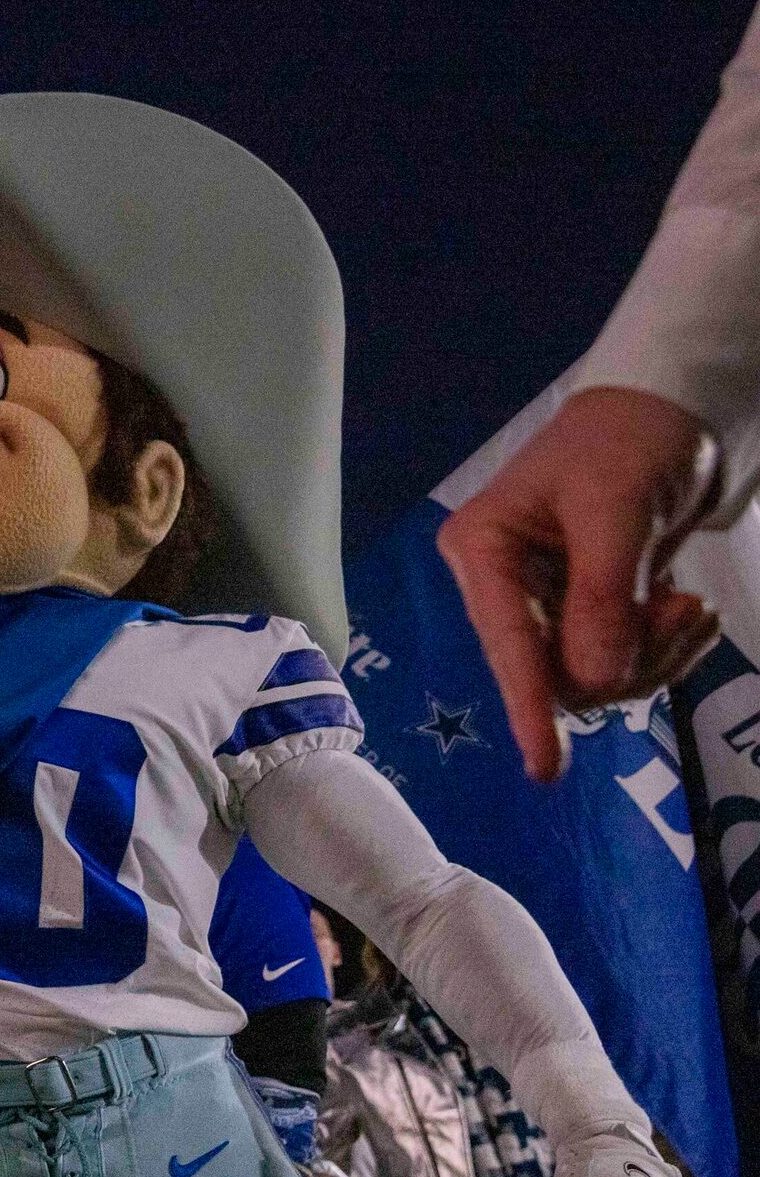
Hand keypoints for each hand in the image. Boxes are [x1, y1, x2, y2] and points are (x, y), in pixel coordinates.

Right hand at [437, 386, 723, 781]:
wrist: (673, 409)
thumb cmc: (630, 438)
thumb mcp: (617, 504)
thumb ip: (601, 593)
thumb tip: (593, 679)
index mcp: (484, 550)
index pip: (508, 642)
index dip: (528, 704)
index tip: (545, 767)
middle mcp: (503, 585)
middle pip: (553, 671)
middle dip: (628, 658)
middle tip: (684, 615)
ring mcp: (543, 602)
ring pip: (592, 675)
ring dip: (655, 653)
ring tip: (691, 607)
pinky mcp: (583, 612)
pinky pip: (619, 661)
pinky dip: (665, 646)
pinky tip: (686, 608)